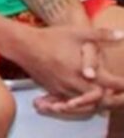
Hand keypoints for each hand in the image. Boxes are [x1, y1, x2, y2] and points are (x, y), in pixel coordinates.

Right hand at [1, 22, 123, 112]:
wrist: (23, 45)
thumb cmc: (50, 37)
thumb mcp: (77, 32)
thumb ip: (101, 35)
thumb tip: (121, 34)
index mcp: (81, 70)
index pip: (108, 84)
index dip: (121, 85)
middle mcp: (72, 83)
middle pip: (98, 100)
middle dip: (112, 99)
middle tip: (121, 96)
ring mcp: (61, 88)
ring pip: (84, 105)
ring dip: (96, 103)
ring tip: (107, 99)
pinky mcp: (52, 90)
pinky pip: (70, 103)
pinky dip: (80, 104)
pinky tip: (84, 100)